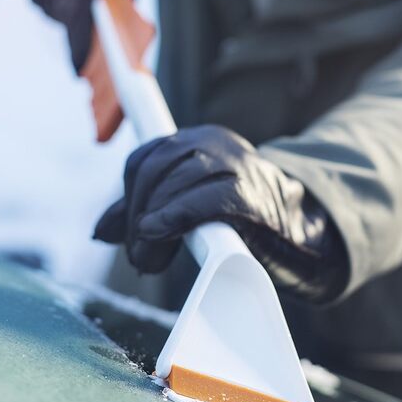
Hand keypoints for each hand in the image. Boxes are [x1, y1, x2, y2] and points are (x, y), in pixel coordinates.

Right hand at [15, 0, 145, 70]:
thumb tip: (130, 21)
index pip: (75, 12)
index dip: (78, 45)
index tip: (79, 71)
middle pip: (67, 20)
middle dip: (86, 34)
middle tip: (103, 36)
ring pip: (56, 16)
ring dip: (75, 16)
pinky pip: (46, 7)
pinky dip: (62, 5)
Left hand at [94, 125, 348, 303]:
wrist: (301, 235)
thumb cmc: (242, 220)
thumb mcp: (190, 205)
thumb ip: (149, 211)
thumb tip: (99, 231)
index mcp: (200, 140)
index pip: (145, 157)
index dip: (128, 196)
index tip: (123, 232)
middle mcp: (216, 143)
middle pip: (153, 169)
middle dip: (135, 214)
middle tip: (138, 256)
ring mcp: (236, 165)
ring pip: (173, 183)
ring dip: (149, 227)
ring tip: (149, 261)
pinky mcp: (251, 195)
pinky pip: (203, 200)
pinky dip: (174, 215)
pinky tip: (157, 233)